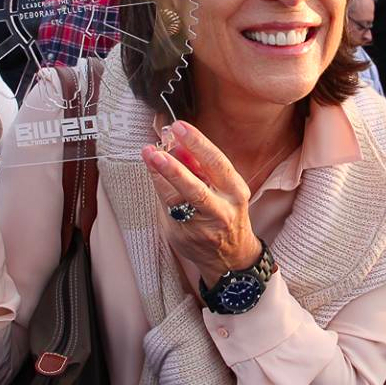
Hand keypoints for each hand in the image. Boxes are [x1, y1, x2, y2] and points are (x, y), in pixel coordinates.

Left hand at [141, 121, 260, 286]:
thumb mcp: (223, 187)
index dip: (198, 143)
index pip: (217, 163)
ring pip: (179, 200)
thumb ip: (201, 168)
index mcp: (236, 191)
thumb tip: (178, 143)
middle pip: (197, 187)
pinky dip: (159, 188)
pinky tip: (152, 172)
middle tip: (158, 147)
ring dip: (162, 176)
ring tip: (149, 155)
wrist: (230, 257)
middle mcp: (222, 210)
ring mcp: (202, 227)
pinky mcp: (184, 236)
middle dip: (175, 166)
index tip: (180, 127)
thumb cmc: (225, 212)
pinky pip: (167, 209)